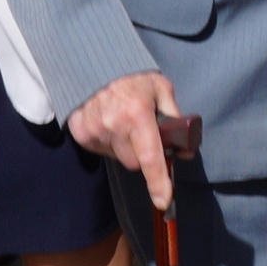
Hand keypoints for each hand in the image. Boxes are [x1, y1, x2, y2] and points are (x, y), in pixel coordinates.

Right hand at [67, 72, 183, 211]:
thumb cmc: (134, 78)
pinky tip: (109, 124)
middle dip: (142, 154)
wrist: (95, 64)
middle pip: (134, 162)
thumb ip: (174, 117)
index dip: (158, 182)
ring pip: (117, 158)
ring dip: (124, 148)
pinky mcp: (80, 133)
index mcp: (138, 114)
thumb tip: (186, 150)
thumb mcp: (161, 89)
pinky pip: (100, 151)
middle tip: (142, 132)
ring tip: (123, 123)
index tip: (163, 201)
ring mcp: (94, 130)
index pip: (150, 157)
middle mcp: (114, 124)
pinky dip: (107, 142)